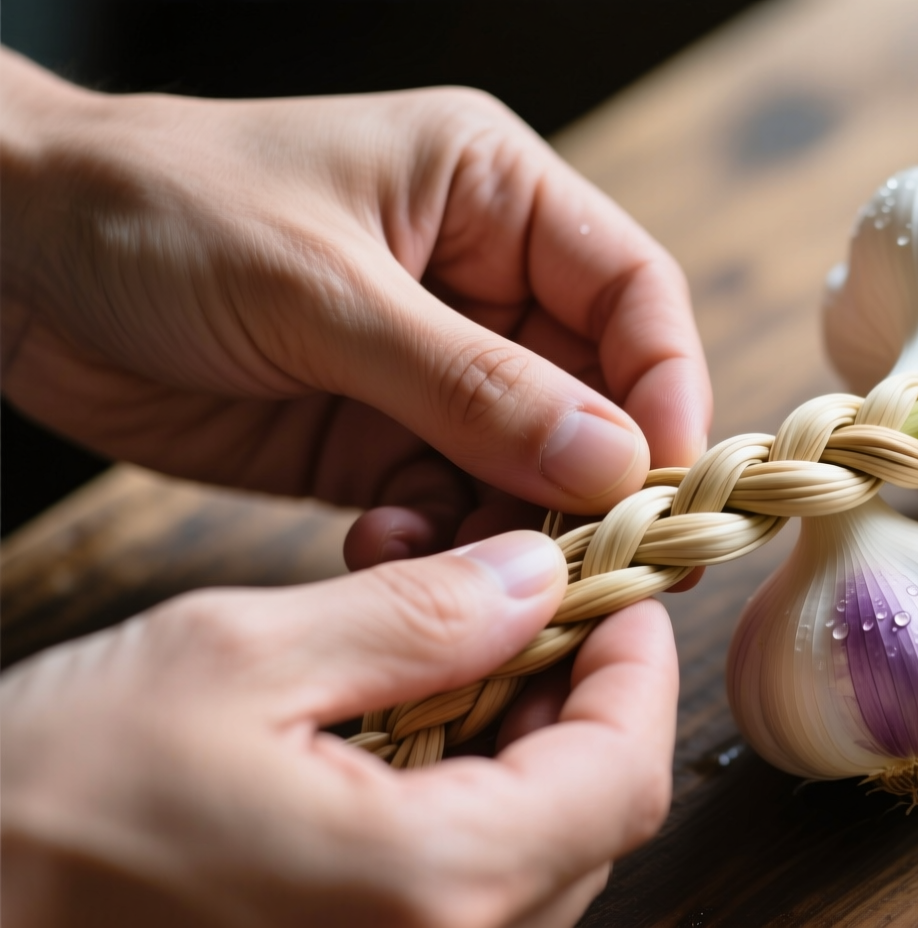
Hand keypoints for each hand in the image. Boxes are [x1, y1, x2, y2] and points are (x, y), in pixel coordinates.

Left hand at [0, 51, 710, 566]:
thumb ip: (471, 383)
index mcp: (491, 194)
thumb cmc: (157, 213)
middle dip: (591, 477)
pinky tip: (383, 546)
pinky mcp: (376, 437)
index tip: (665, 478)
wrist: (6, 262)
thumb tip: (614, 459)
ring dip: (509, 524)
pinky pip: (449, 505)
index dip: (666, 382)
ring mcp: (430, 366)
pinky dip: (438, 543)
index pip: (630, 290)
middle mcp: (480, 281)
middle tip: (582, 558)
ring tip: (460, 562)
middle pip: (594, 393)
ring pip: (527, 466)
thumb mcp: (321, 290)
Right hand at [0, 530, 677, 927]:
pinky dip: (457, 809)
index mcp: (431, 887)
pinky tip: (392, 738)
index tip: (615, 592)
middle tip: (526, 608)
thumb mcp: (234, 659)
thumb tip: (536, 577)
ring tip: (441, 660)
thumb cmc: (39, 808)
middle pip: (590, 820)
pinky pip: (457, 898)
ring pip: (531, 860)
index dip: (637, 668)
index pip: (625, 775)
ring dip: (515, 750)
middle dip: (575, 700)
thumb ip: (416, 616)